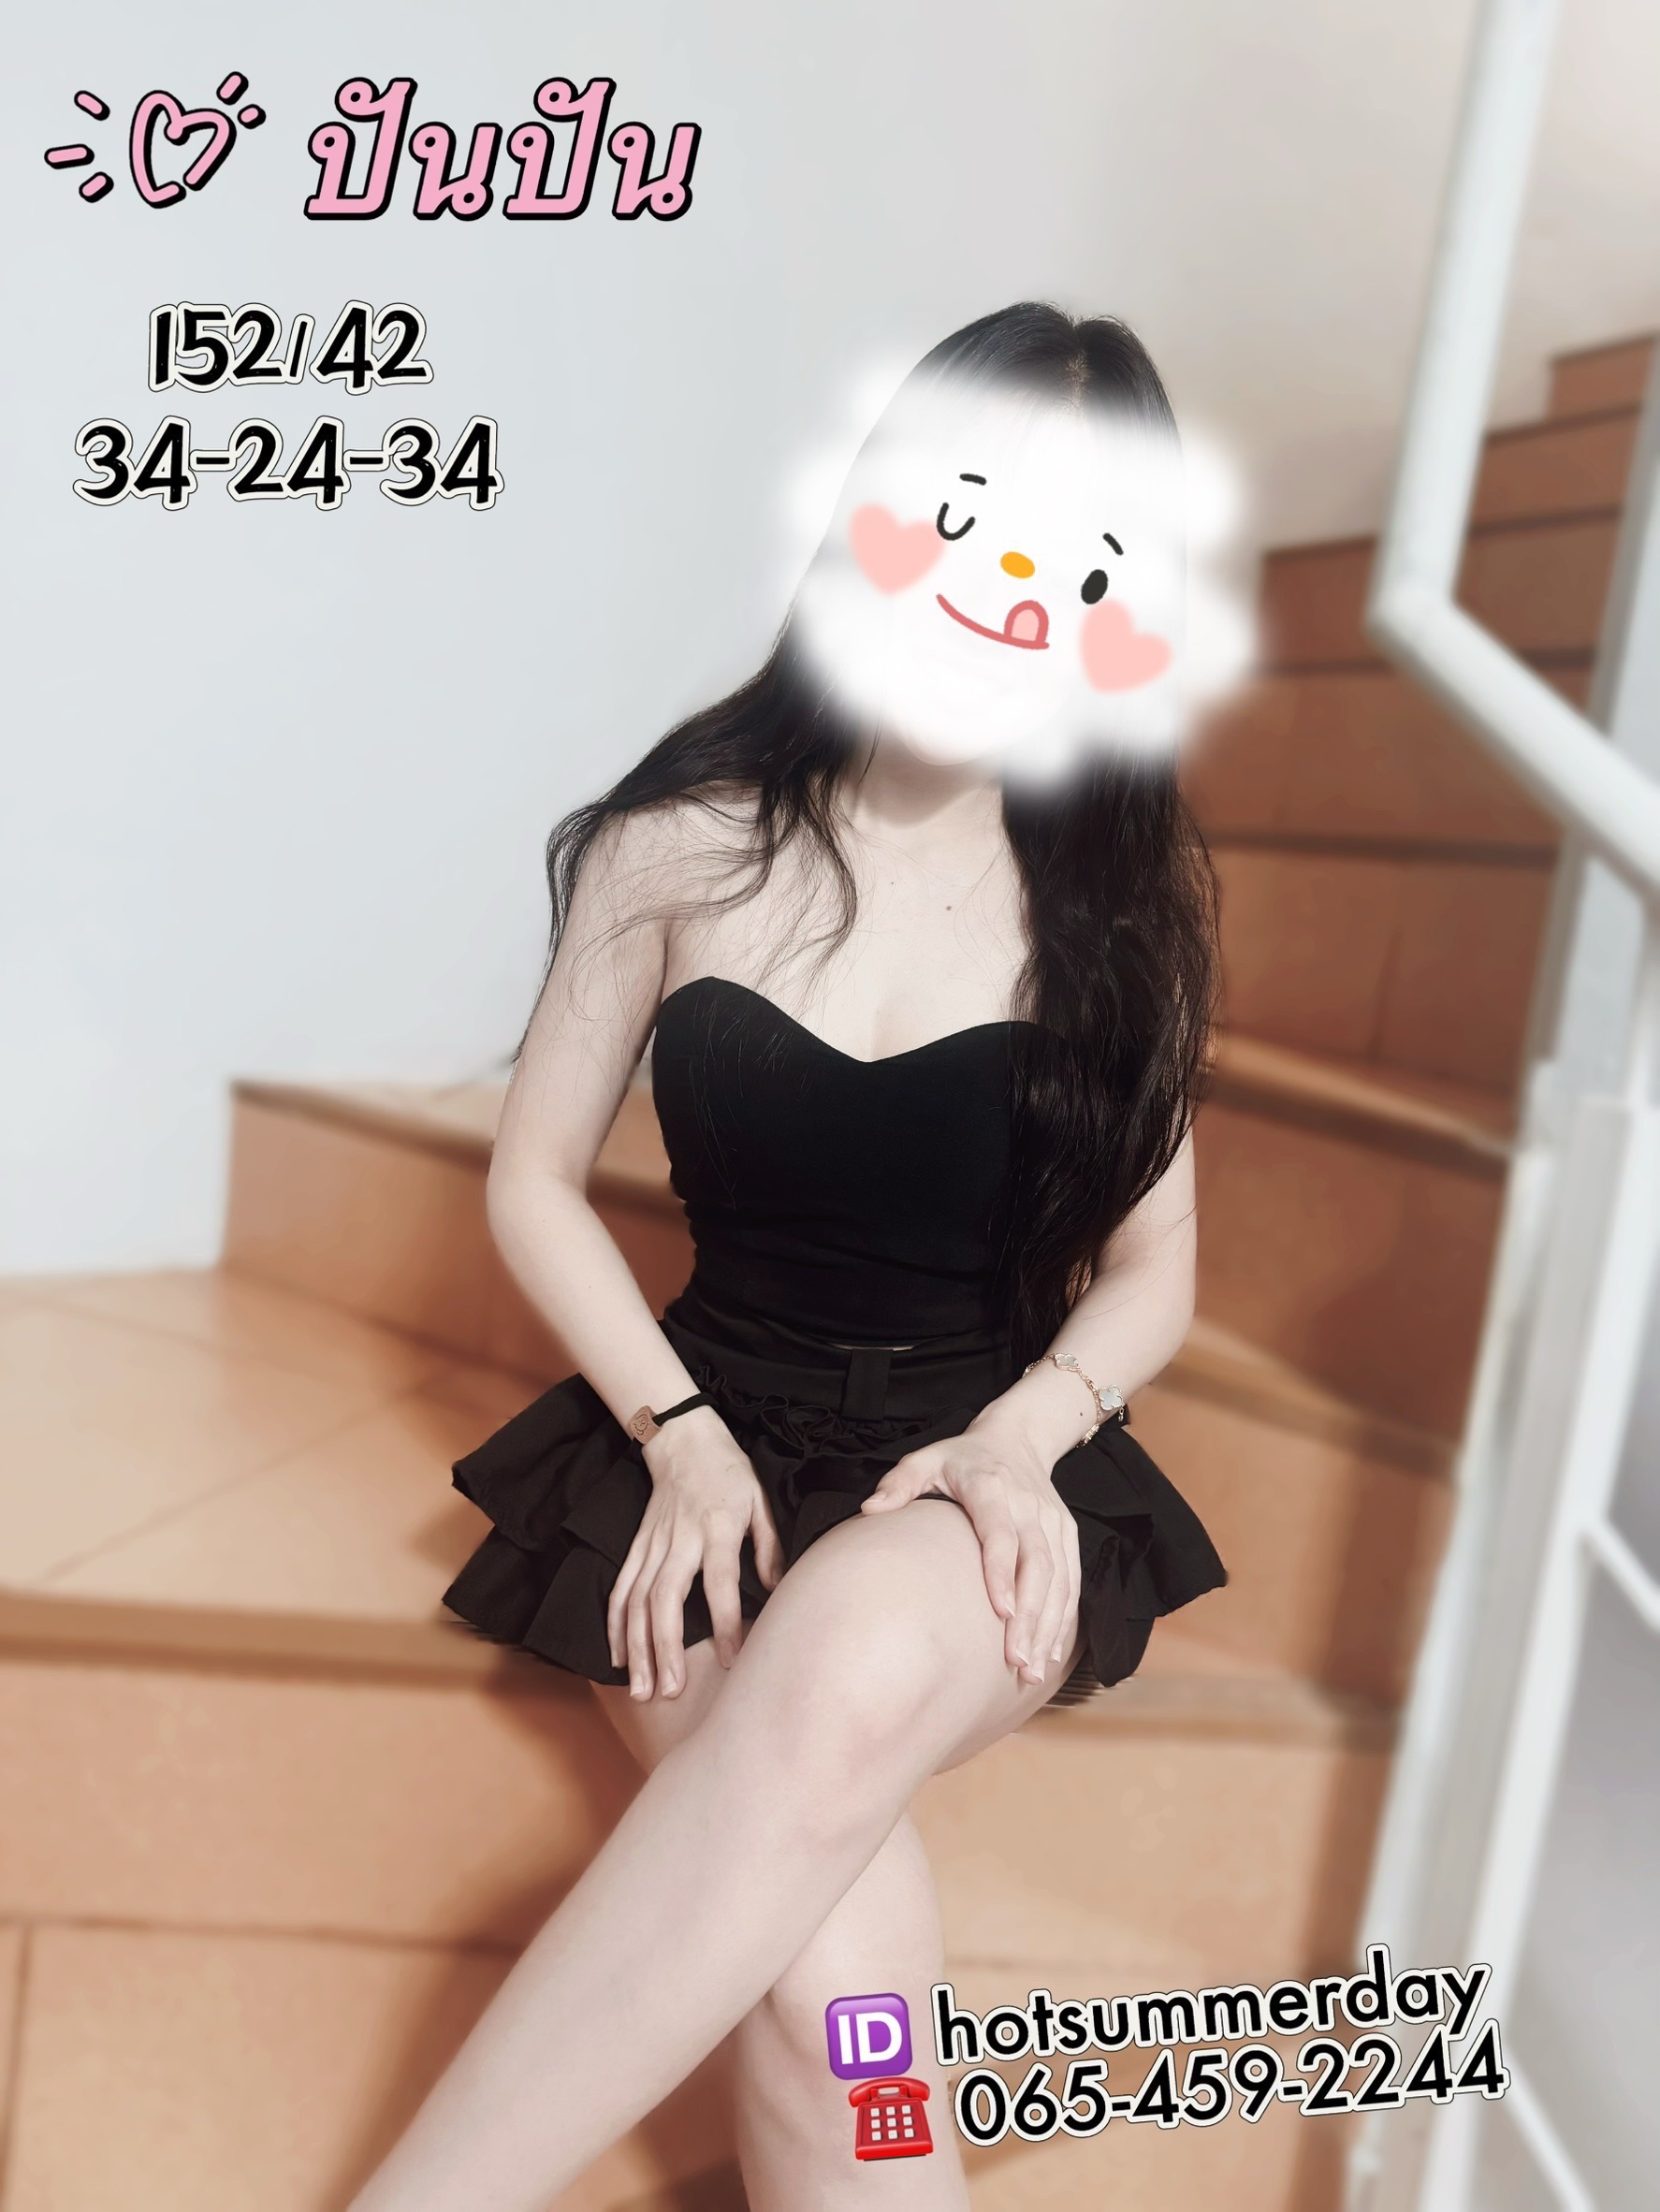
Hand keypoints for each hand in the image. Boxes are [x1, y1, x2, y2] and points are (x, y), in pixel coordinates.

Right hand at [606, 1408, 785, 1700]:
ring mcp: (652, 1544)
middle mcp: (680, 1538)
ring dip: (637, 1648)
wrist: (682, 1439)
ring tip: (643, 1690)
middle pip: (665, 1599)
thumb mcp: (761, 1501)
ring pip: (637, 1601)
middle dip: (665, 1648)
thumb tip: (776, 1592)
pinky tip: (618, 1660)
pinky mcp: (636, 1546)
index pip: (720, 1583)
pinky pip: (620, 1589)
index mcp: (718, 1527)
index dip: (726, 1624)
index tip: (733, 1662)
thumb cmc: (729, 1472)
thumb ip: (769, 1547)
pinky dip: (616, 1626)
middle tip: (670, 1691)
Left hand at [860, 1411, 1081, 1685]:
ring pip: (1059, 1577)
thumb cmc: (962, 1456)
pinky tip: (1050, 1650)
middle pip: (1036, 1564)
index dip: (1002, 1572)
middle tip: (1016, 1661)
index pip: (1000, 1534)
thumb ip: (899, 1483)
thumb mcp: (925, 1458)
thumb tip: (869, 1510)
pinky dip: (1064, 1616)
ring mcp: (1051, 1520)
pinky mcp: (1066, 1532)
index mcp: (991, 1487)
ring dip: (1049, 1625)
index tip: (1001, 1612)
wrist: (1018, 1435)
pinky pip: (1071, 1578)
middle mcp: (1027, 1505)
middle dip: (1031, 1616)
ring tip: (1032, 1669)